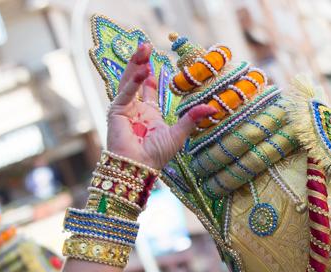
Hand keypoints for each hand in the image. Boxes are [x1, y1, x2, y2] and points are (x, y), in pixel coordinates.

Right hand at [106, 42, 217, 170]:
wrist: (139, 167)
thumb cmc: (156, 156)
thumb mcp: (179, 133)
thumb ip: (193, 118)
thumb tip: (213, 107)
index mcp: (148, 115)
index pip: (147, 89)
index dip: (149, 75)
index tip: (154, 62)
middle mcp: (135, 110)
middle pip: (136, 80)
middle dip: (140, 62)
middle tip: (146, 45)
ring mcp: (124, 110)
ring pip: (128, 81)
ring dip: (135, 64)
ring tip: (142, 48)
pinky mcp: (116, 112)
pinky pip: (126, 94)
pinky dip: (133, 82)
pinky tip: (143, 71)